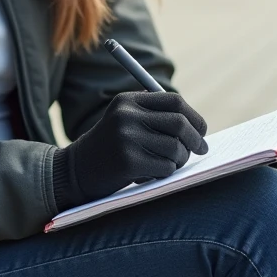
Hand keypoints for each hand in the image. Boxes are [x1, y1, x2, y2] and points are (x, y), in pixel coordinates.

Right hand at [51, 91, 207, 210]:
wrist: (76, 171)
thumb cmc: (110, 147)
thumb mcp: (125, 121)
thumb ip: (154, 116)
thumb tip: (198, 125)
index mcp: (128, 101)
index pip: (174, 102)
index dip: (194, 117)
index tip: (201, 131)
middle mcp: (126, 115)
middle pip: (179, 123)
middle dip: (196, 139)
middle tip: (201, 150)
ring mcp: (126, 138)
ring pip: (175, 148)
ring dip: (180, 160)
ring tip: (169, 164)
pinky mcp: (127, 161)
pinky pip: (166, 167)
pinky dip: (166, 173)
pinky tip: (151, 175)